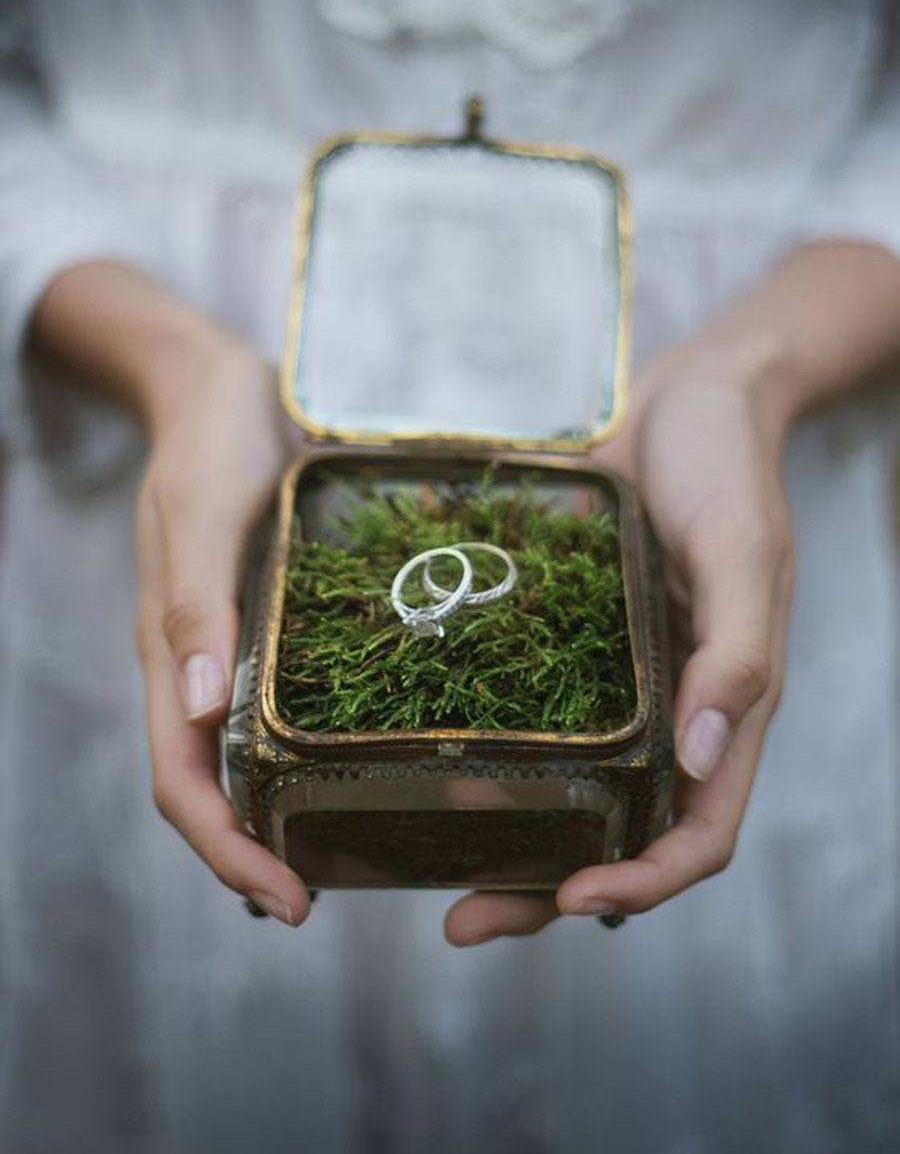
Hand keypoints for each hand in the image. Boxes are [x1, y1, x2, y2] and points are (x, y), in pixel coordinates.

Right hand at [134, 339, 310, 926]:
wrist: (217, 386)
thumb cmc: (209, 443)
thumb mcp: (204, 514)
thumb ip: (196, 606)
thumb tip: (195, 711)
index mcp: (168, 653)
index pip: (180, 782)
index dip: (225, 852)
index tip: (288, 901)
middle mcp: (196, 664)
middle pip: (206, 786)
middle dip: (249, 855)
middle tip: (315, 900)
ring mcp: (227, 645)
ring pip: (235, 756)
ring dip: (269, 816)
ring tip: (330, 855)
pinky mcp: (263, 620)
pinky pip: (271, 704)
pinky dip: (296, 751)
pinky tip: (347, 760)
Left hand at [444, 333, 794, 944]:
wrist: (691, 393)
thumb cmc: (729, 468)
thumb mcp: (744, 552)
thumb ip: (736, 656)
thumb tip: (698, 762)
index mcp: (719, 707)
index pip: (695, 834)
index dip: (642, 886)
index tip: (571, 902)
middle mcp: (663, 709)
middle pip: (613, 833)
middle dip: (544, 890)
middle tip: (460, 918)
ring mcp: (610, 676)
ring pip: (559, 785)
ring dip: (502, 834)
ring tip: (422, 855)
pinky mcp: (564, 634)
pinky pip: (524, 705)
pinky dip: (481, 741)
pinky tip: (410, 745)